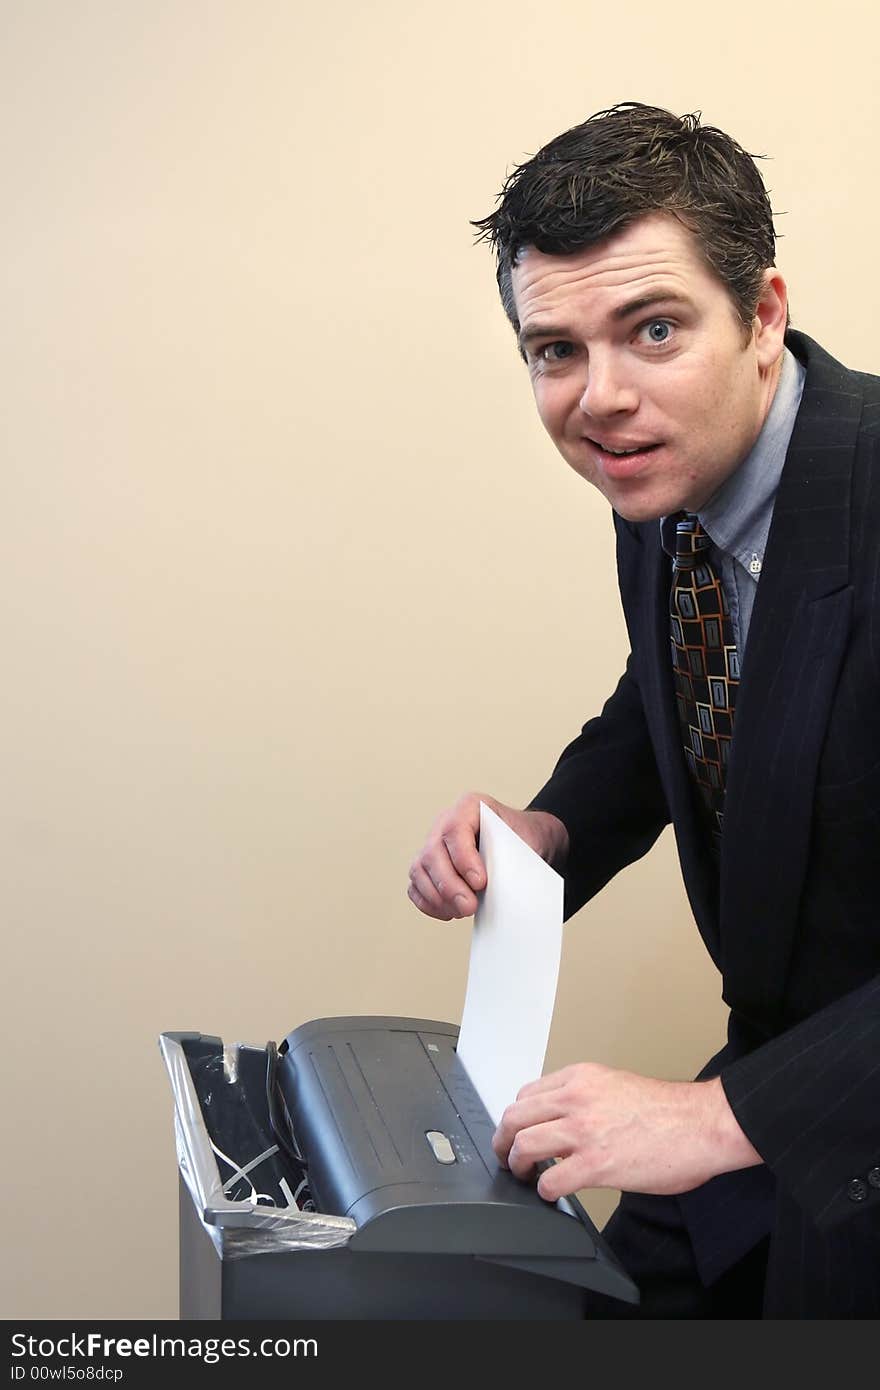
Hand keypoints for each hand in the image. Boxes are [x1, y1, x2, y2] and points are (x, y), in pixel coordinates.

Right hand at [407, 792, 568, 919]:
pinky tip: (449, 911)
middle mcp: (445, 822)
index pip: (455, 829)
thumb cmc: (522, 838)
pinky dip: (429, 902)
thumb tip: (501, 887)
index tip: (480, 882)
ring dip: (438, 897)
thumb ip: (510, 859)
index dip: (464, 858)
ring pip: (419, 870)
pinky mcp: (427, 866)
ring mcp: (433, 844)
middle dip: (449, 885)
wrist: (522, 841)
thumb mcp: (525, 841)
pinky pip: (416, 885)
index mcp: (470, 806)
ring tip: (462, 911)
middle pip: (432, 852)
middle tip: (469, 906)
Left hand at [492, 1064, 762, 1200]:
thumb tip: (565, 1120)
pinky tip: (552, 1194)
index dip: (517, 1118)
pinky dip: (544, 1190)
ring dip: (516, 1165)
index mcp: (581, 1078)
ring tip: (524, 1175)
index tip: (517, 1132)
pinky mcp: (595, 1165)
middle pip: (515, 1117)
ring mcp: (583, 1131)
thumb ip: (586, 1098)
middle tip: (505, 1155)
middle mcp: (576, 1099)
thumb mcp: (616, 1085)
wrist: (701, 1125)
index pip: (528, 1094)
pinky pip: (550, 1180)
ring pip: (523, 1145)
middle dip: (503, 1140)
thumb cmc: (669, 1111)